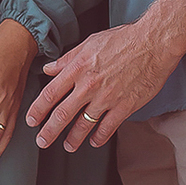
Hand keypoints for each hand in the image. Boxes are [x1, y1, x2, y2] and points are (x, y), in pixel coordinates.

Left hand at [26, 18, 180, 150]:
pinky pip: (108, 127)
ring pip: (84, 124)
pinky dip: (99, 137)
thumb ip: (67, 59)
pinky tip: (94, 141)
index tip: (32, 120)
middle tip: (42, 141)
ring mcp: (107, 98)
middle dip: (49, 131)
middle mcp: (89, 85)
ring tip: (68, 146)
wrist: (154, 42)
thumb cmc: (123, 39)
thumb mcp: (89, 43)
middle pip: (63, 114)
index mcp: (78, 68)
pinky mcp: (125, 106)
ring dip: (73, 138)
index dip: (38, 110)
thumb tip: (49, 69)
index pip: (50, 94)